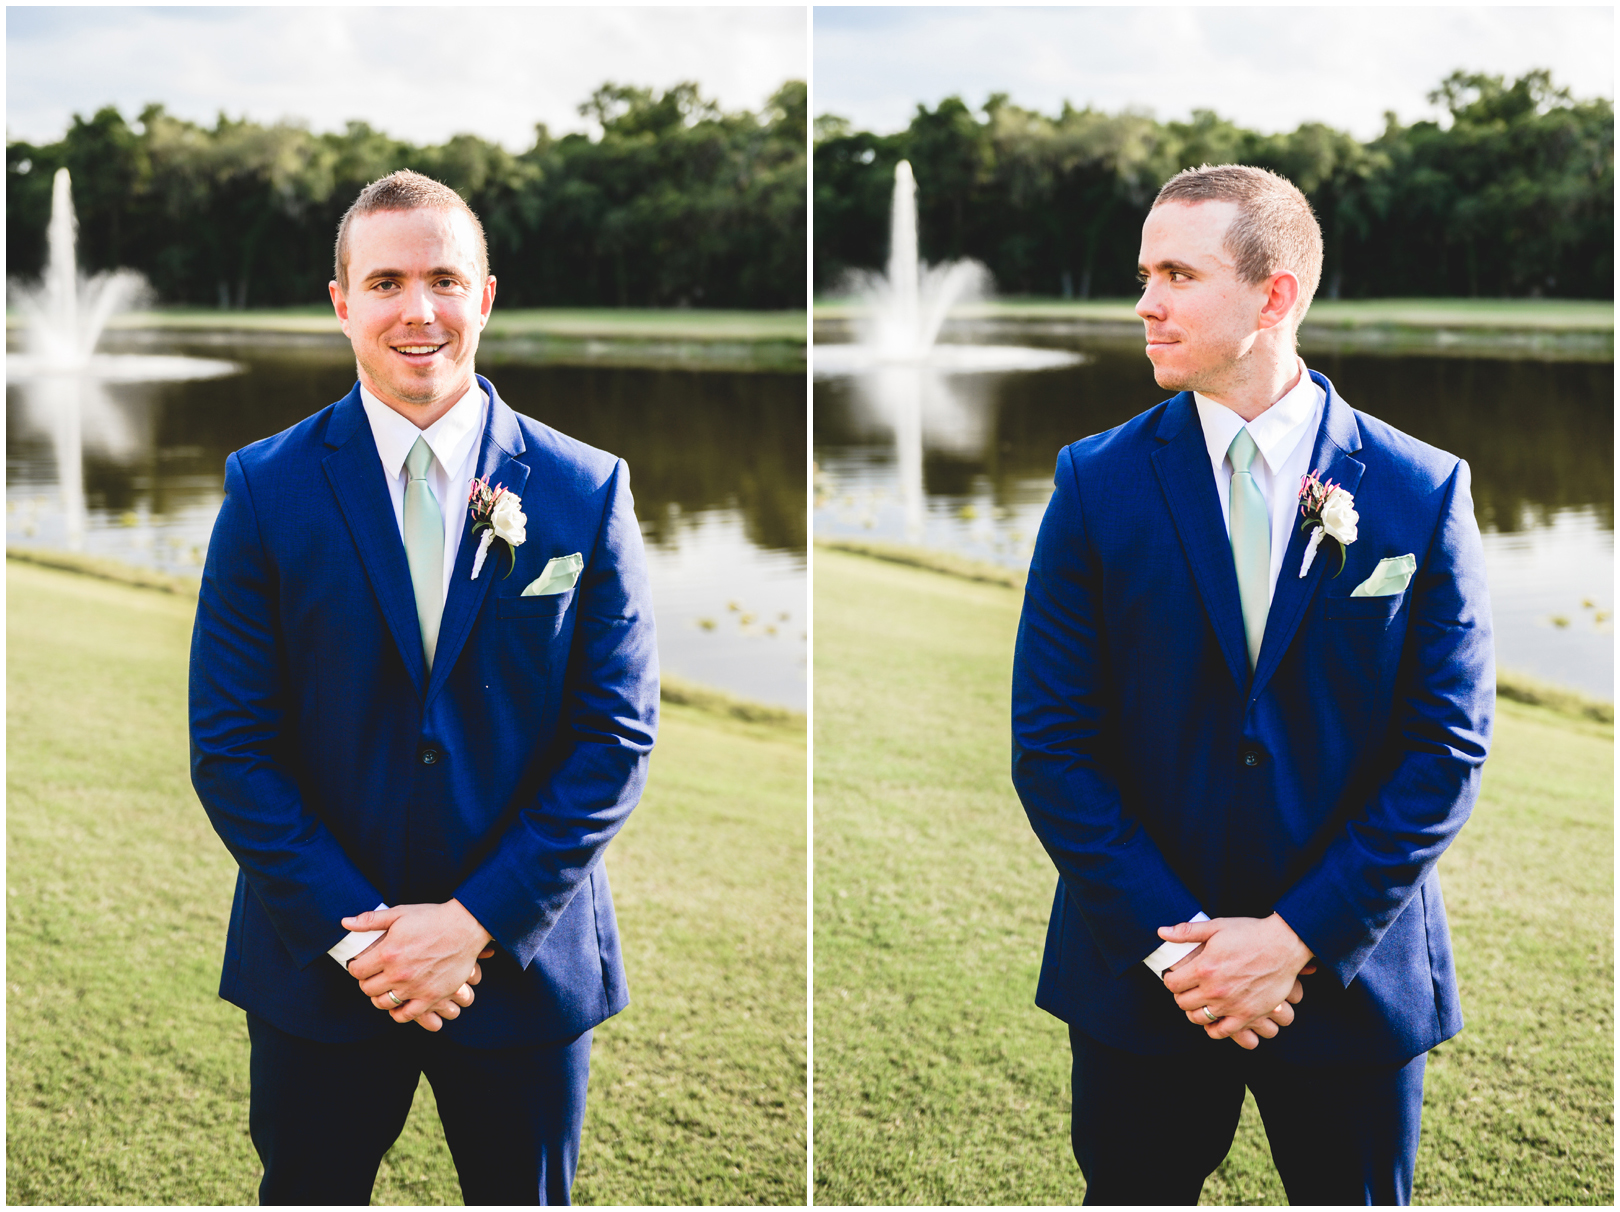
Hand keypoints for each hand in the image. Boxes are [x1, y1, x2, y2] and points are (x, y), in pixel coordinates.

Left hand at [344, 899, 494, 1031]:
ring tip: (386, 987)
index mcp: (388, 953)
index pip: (356, 971)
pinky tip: (400, 1001)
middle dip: (366, 982)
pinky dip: (398, 1012)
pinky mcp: (431, 997)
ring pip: (382, 1003)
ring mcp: (415, 988)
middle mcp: (398, 973)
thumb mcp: (400, 913)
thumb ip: (370, 920)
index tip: (362, 964)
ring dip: (380, 996)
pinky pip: (405, 1015)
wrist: (466, 927)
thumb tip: (345, 922)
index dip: (355, 967)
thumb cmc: (432, 918)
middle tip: (374, 975)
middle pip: (367, 989)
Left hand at [1159, 914, 1314, 1045]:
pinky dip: (1213, 1028)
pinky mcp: (1248, 1015)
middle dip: (1180, 995)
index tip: (1176, 976)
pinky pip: (1221, 1032)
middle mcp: (1214, 990)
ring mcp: (1231, 1005)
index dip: (1170, 979)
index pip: (1171, 984)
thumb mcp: (1216, 926)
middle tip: (1187, 989)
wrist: (1284, 945)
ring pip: (1198, 1018)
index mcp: (1203, 968)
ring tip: (1200, 1001)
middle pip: (1182, 1003)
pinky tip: (1214, 1018)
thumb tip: (1161, 931)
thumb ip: (1186, 931)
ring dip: (1194, 1011)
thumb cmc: (1250, 933)